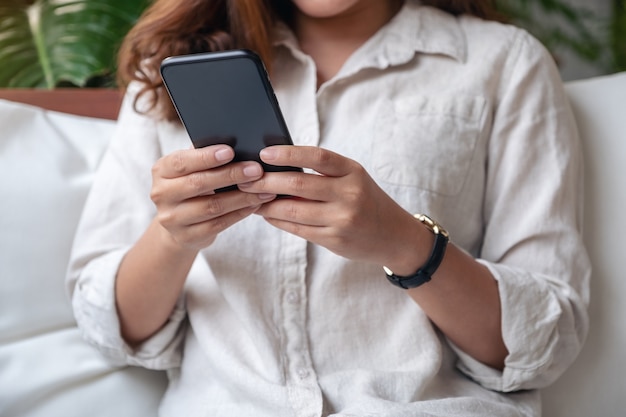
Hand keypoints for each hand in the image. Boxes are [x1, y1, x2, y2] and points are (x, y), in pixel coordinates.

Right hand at [150, 145, 276, 250]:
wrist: (179, 224)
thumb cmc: (192, 186)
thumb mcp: (191, 169)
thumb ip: (205, 156)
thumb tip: (237, 143)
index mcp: (161, 171)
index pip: (182, 162)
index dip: (206, 157)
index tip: (230, 151)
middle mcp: (161, 194)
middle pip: (198, 184)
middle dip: (230, 175)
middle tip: (256, 170)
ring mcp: (172, 219)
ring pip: (212, 206)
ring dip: (242, 197)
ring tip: (264, 189)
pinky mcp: (187, 237)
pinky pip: (219, 224)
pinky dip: (240, 213)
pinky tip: (255, 204)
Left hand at [238, 146, 423, 268]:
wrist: (394, 235)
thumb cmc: (366, 200)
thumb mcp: (354, 178)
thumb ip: (323, 173)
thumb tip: (277, 167)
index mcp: (353, 171)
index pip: (318, 157)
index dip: (289, 154)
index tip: (264, 153)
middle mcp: (349, 194)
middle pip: (299, 185)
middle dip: (267, 182)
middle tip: (245, 179)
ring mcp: (342, 219)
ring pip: (294, 210)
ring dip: (267, 204)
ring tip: (250, 197)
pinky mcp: (335, 240)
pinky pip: (298, 229)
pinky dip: (278, 221)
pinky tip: (267, 214)